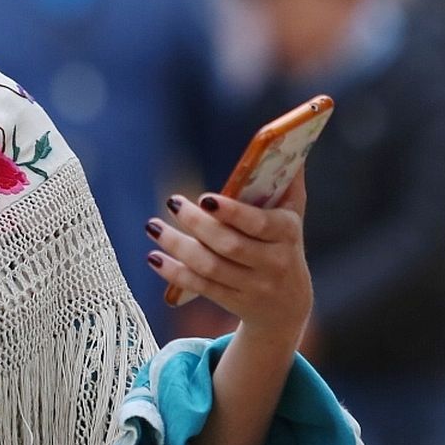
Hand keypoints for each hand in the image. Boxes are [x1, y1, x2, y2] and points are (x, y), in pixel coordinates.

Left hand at [145, 173, 311, 346]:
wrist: (288, 304)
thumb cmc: (284, 244)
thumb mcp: (292, 215)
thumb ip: (287, 182)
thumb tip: (282, 139)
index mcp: (288, 234)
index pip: (259, 223)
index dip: (231, 212)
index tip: (204, 197)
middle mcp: (273, 263)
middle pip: (229, 244)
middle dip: (196, 223)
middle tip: (172, 202)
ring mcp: (253, 286)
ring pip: (209, 267)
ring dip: (177, 246)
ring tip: (153, 226)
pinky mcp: (233, 302)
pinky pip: (200, 287)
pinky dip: (175, 273)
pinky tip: (154, 257)